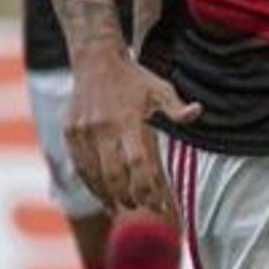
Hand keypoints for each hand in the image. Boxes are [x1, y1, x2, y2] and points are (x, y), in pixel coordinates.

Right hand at [63, 48, 201, 214]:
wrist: (95, 59)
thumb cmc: (135, 78)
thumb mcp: (160, 88)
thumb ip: (176, 106)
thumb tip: (197, 112)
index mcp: (127, 119)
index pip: (138, 163)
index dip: (148, 188)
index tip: (159, 205)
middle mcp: (102, 128)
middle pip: (114, 174)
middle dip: (129, 197)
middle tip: (142, 209)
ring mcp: (82, 132)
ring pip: (94, 174)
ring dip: (108, 195)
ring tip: (122, 208)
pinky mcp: (70, 133)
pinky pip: (80, 166)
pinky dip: (91, 183)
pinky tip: (102, 194)